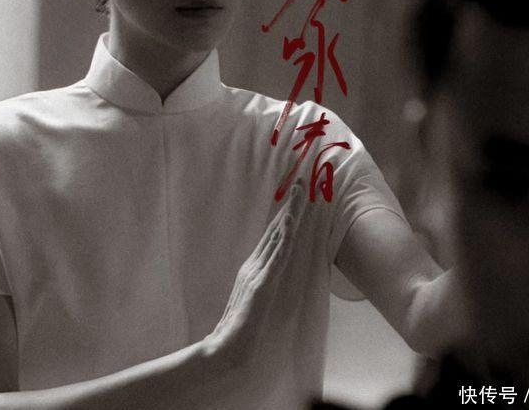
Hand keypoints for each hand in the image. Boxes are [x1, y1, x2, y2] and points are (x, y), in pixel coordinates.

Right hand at [202, 183, 305, 382]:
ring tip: (301, 192)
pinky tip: (291, 220)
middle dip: (290, 205)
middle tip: (301, 182)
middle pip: (276, 229)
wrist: (227, 346)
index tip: (296, 196)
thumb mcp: (250, 299)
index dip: (285, 214)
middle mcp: (255, 263)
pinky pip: (277, 255)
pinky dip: (284, 236)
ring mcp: (258, 270)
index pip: (272, 235)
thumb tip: (267, 273)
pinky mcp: (263, 281)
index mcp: (253, 267)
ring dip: (291, 212)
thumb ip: (257, 284)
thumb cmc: (239, 327)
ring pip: (278, 235)